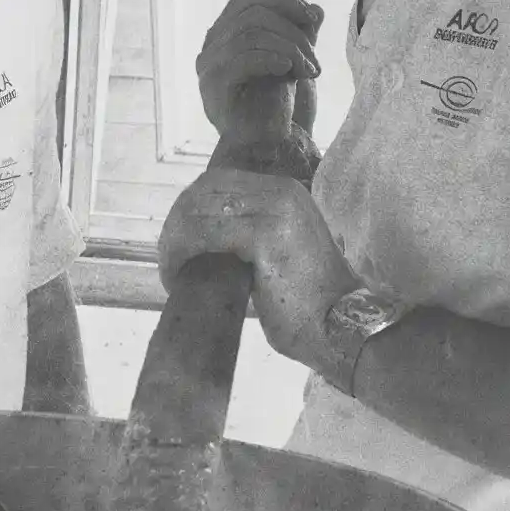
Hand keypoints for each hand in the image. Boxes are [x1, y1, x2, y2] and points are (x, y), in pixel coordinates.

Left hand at [158, 168, 359, 368]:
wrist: (341, 327)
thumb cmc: (307, 305)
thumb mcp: (274, 255)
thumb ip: (245, 235)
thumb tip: (200, 237)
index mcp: (283, 191)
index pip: (215, 183)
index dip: (186, 211)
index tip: (175, 248)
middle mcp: (280, 190)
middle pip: (202, 191)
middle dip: (175, 225)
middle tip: (168, 263)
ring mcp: (276, 207)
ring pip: (198, 210)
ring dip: (174, 242)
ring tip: (171, 274)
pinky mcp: (267, 232)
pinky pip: (206, 233)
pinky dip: (182, 253)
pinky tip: (178, 277)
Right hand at [196, 0, 324, 150]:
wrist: (271, 146)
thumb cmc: (279, 104)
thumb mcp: (295, 58)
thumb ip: (301, 32)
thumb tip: (315, 9)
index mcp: (225, 33)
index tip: (313, 18)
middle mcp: (211, 46)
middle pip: (252, 13)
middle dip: (293, 31)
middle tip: (315, 60)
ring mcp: (208, 66)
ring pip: (251, 34)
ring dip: (290, 49)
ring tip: (310, 72)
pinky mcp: (213, 86)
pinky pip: (243, 58)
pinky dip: (273, 58)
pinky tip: (289, 72)